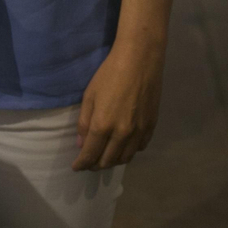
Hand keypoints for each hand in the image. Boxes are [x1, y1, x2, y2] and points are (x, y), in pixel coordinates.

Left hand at [73, 40, 163, 170]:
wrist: (140, 60)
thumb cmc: (110, 73)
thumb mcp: (90, 95)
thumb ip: (84, 122)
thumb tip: (81, 145)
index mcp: (103, 125)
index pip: (90, 154)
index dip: (81, 164)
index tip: (76, 167)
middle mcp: (122, 133)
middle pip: (108, 160)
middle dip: (95, 165)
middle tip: (89, 163)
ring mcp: (139, 131)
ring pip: (125, 158)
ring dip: (113, 161)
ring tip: (105, 157)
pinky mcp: (152, 126)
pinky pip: (139, 148)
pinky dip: (129, 151)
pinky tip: (123, 146)